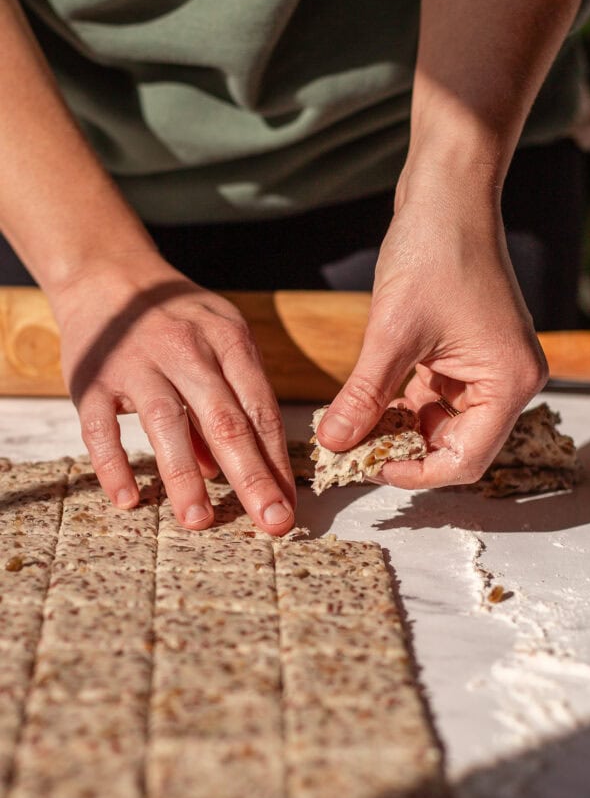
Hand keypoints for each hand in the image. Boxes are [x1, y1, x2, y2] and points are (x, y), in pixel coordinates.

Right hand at [50, 251, 295, 533]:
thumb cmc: (175, 318)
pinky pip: (102, 428)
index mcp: (227, 340)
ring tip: (200, 521)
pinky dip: (114, 465)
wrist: (107, 275)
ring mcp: (137, 363)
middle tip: (271, 521)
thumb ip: (229, 399)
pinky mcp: (91, 379)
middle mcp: (186, 349)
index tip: (290, 503)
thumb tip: (226, 469)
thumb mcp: (217, 340)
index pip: (260, 408)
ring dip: (185, 477)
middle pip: (225, 420)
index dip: (276, 460)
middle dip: (251, 476)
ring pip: (166, 424)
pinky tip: (130, 500)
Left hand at [315, 178, 547, 487]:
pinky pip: (436, 395)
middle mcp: (509, 380)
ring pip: (442, 422)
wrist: (447, 191)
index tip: (368, 468)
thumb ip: (365, 396)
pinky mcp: (469, 351)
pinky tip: (369, 396)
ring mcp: (489, 365)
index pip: (466, 460)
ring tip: (354, 422)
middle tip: (353, 448)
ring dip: (399, 426)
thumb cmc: (435, 250)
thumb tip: (334, 443)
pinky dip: (403, 402)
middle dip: (405, 449)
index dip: (416, 473)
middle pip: (457, 445)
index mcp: (509, 382)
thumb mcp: (392, 333)